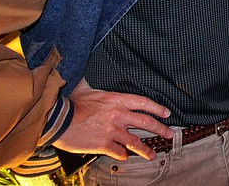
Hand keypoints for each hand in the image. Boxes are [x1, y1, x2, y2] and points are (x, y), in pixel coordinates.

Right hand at [52, 79, 172, 160]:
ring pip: (135, 142)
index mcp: (117, 100)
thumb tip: (89, 72)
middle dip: (160, 129)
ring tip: (152, 154)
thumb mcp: (86, 88)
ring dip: (146, 149)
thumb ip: (94, 83)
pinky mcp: (104, 144)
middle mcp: (119, 115)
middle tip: (169, 134)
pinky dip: (123, 155)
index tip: (166, 113)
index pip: (144, 103)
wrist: (59, 119)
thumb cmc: (71, 103)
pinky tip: (125, 156)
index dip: (157, 108)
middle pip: (146, 123)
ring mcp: (112, 131)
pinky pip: (119, 151)